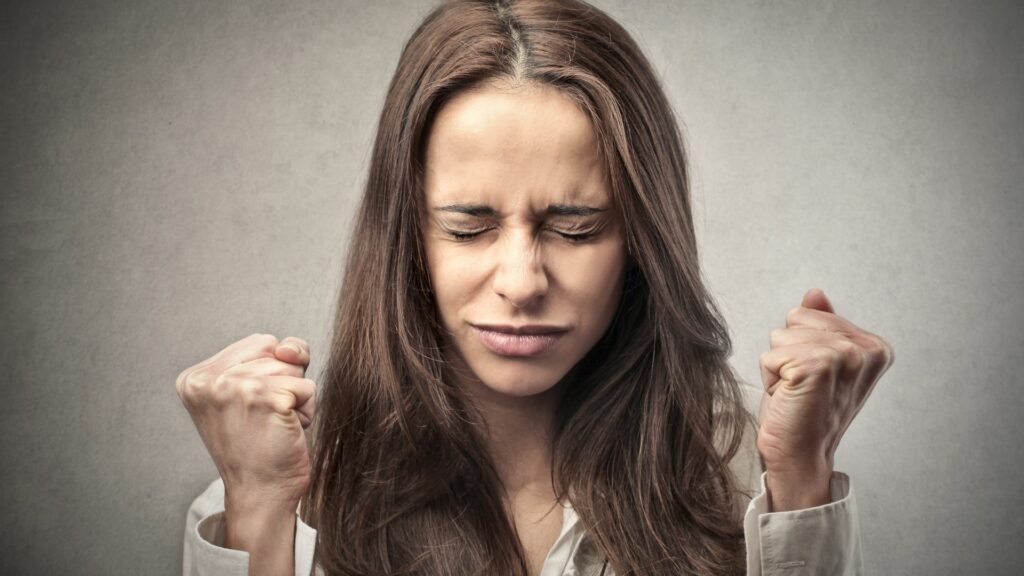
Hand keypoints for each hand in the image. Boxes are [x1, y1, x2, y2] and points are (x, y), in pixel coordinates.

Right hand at [176, 333, 316, 512]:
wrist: (260, 493)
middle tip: (263, 419)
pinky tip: (285, 431)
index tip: (251, 409)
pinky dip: (306, 410)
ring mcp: (235, 387)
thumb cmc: (260, 443)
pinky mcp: (267, 398)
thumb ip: (275, 355)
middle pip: (276, 351)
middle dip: (283, 383)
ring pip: (294, 368)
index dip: (270, 374)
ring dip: (295, 398)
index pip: (260, 343)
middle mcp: (208, 380)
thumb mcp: (254, 388)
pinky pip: (307, 387)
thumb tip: (288, 348)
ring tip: (272, 426)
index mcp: (195, 377)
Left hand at [757, 289, 893, 509]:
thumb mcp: (815, 360)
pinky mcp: (818, 367)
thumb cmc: (805, 409)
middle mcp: (866, 349)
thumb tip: (816, 294)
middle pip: (794, 319)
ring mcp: (844, 357)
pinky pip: (771, 354)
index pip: (808, 313)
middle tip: (803, 386)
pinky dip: (770, 376)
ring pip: (780, 335)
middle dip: (787, 353)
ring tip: (797, 392)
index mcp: (874, 345)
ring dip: (779, 366)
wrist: (800, 454)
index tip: (814, 377)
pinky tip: (789, 397)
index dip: (799, 346)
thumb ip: (820, 326)